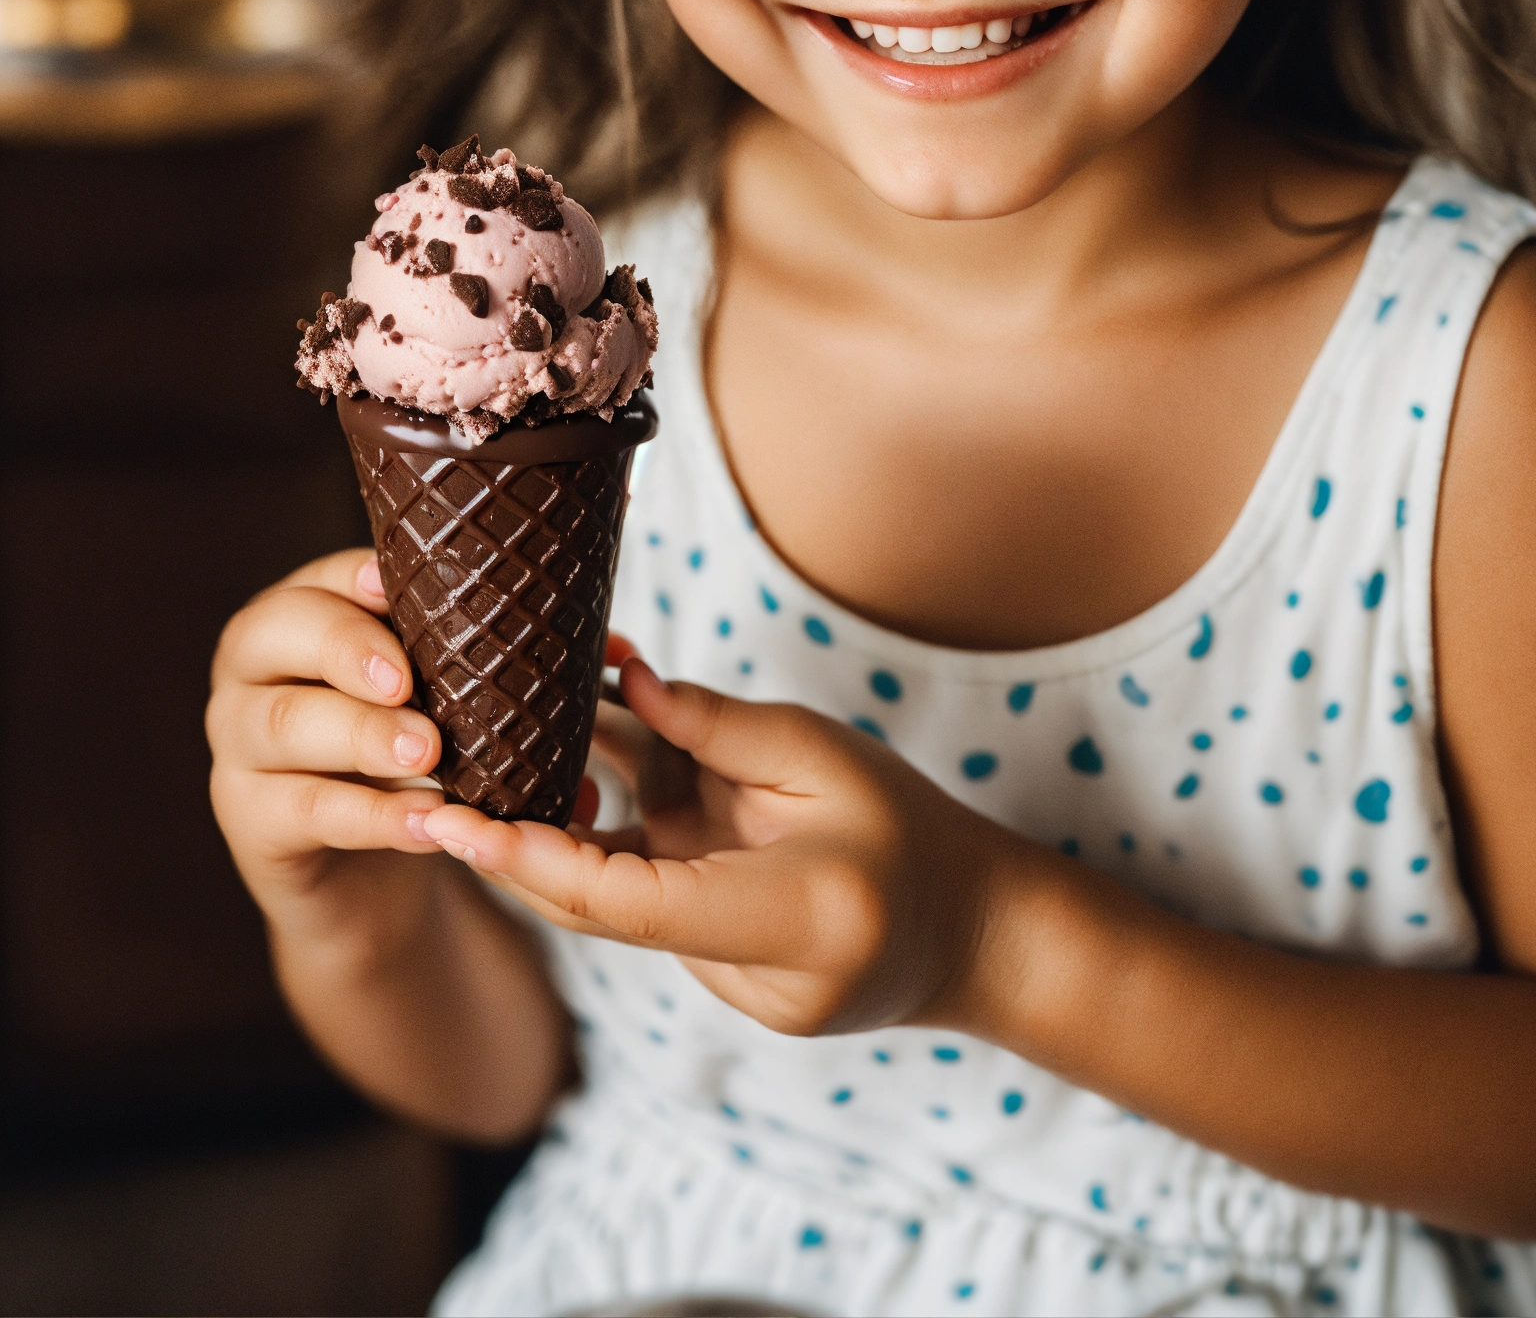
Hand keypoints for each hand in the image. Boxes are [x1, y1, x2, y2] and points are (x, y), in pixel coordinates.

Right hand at [207, 548, 448, 928]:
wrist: (365, 879)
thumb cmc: (406, 756)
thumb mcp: (430, 698)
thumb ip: (464, 661)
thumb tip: (580, 640)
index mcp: (298, 619)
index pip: (319, 578)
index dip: (353, 577)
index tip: (391, 586)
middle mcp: (253, 670)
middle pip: (275, 633)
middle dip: (346, 649)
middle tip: (407, 682)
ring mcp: (238, 745)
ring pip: (284, 723)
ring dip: (362, 734)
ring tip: (429, 753)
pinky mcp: (249, 819)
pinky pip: (304, 810)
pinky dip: (370, 816)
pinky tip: (426, 822)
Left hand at [421, 659, 1008, 1037]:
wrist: (972, 936)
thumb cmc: (912, 831)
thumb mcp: (827, 755)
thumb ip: (723, 726)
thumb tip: (629, 685)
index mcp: (782, 915)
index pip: (624, 896)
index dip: (529, 859)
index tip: (455, 823)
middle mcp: (742, 968)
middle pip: (595, 908)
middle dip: (508, 846)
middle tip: (429, 776)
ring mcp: (727, 985)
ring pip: (614, 899)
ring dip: (559, 825)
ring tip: (487, 739)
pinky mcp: (719, 971)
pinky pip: (645, 896)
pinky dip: (607, 836)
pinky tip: (570, 760)